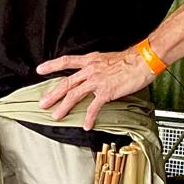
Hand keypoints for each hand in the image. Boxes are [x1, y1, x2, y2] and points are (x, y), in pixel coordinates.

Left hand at [36, 49, 154, 129]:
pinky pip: (93, 107)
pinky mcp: (106, 92)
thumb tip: (90, 73)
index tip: (39, 70)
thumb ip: (96, 66)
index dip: (52, 65)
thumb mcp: (107, 58)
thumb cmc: (130, 59)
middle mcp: (90, 70)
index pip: (66, 61)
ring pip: (74, 95)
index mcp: (90, 60)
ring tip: (57, 115)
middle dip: (53, 94)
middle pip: (66, 83)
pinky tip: (86, 125)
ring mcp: (97, 81)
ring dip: (64, 107)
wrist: (143, 60)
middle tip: (43, 103)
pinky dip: (89, 117)